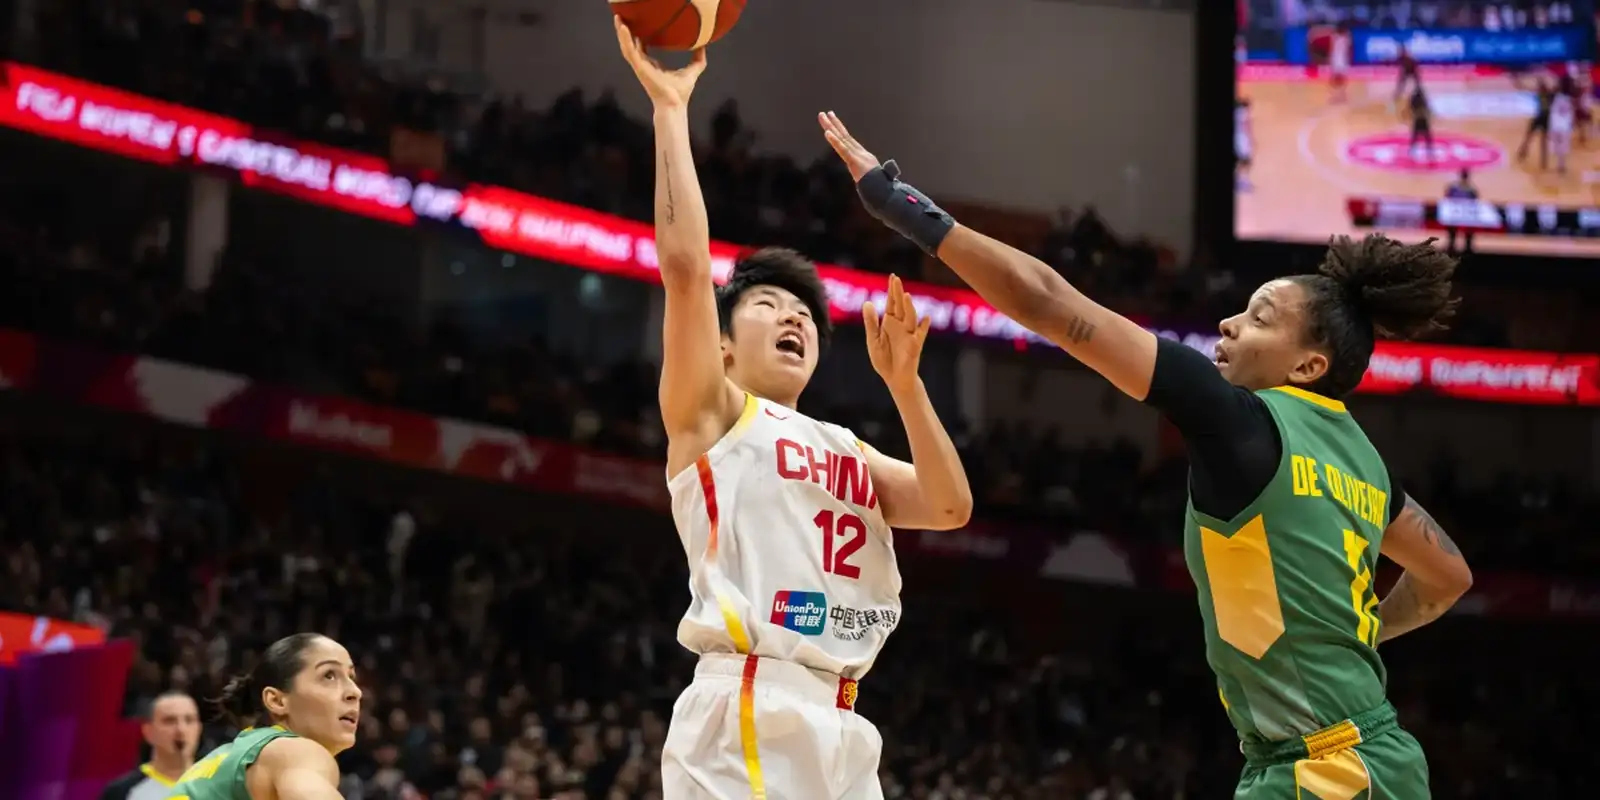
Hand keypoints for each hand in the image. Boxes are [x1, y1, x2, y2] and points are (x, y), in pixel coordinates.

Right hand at [615, 15, 705, 107]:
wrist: (674, 104)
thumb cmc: (680, 93)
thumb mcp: (692, 71)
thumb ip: (698, 59)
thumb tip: (704, 46)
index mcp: (653, 66)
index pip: (643, 49)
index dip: (641, 37)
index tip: (641, 25)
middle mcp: (644, 65)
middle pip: (632, 45)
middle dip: (626, 32)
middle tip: (623, 17)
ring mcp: (640, 66)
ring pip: (627, 46)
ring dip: (621, 33)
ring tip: (618, 18)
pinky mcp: (639, 67)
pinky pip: (629, 51)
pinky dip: (625, 39)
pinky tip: (623, 27)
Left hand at [818, 111, 881, 181]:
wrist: (883, 191)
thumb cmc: (879, 187)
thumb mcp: (873, 178)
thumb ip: (871, 176)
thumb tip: (877, 179)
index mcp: (862, 156)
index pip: (848, 141)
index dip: (840, 130)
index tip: (832, 121)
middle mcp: (859, 152)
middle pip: (843, 135)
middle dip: (833, 124)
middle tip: (823, 113)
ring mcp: (857, 155)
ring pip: (842, 138)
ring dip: (831, 126)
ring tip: (823, 116)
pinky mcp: (854, 160)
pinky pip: (842, 149)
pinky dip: (834, 140)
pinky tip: (827, 132)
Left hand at [864, 274, 930, 393]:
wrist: (894, 378)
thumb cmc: (884, 359)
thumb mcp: (873, 340)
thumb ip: (871, 323)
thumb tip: (867, 302)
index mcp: (890, 323)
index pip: (892, 303)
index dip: (892, 290)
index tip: (893, 276)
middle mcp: (901, 326)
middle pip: (901, 306)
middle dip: (898, 293)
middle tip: (896, 279)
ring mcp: (909, 335)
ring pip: (910, 318)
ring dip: (909, 307)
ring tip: (906, 296)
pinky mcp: (914, 346)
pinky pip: (920, 335)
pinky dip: (923, 327)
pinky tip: (926, 319)